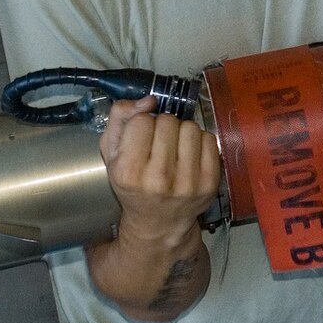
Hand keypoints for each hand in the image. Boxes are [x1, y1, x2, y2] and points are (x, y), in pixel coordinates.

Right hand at [100, 96, 219, 242]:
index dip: (141, 124)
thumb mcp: (112, 155)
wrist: (158, 221)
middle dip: (162, 126)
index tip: (140, 137)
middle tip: (158, 144)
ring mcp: (187, 182)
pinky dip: (199, 141)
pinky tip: (189, 154)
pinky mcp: (210, 182)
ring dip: (182, 131)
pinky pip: (209, 139)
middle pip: (167, 122)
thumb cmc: (133, 185)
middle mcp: (158, 179)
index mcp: (128, 172)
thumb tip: (148, 100)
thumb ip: (120, 120)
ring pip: (190, 127)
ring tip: (174, 148)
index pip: (141, 121)